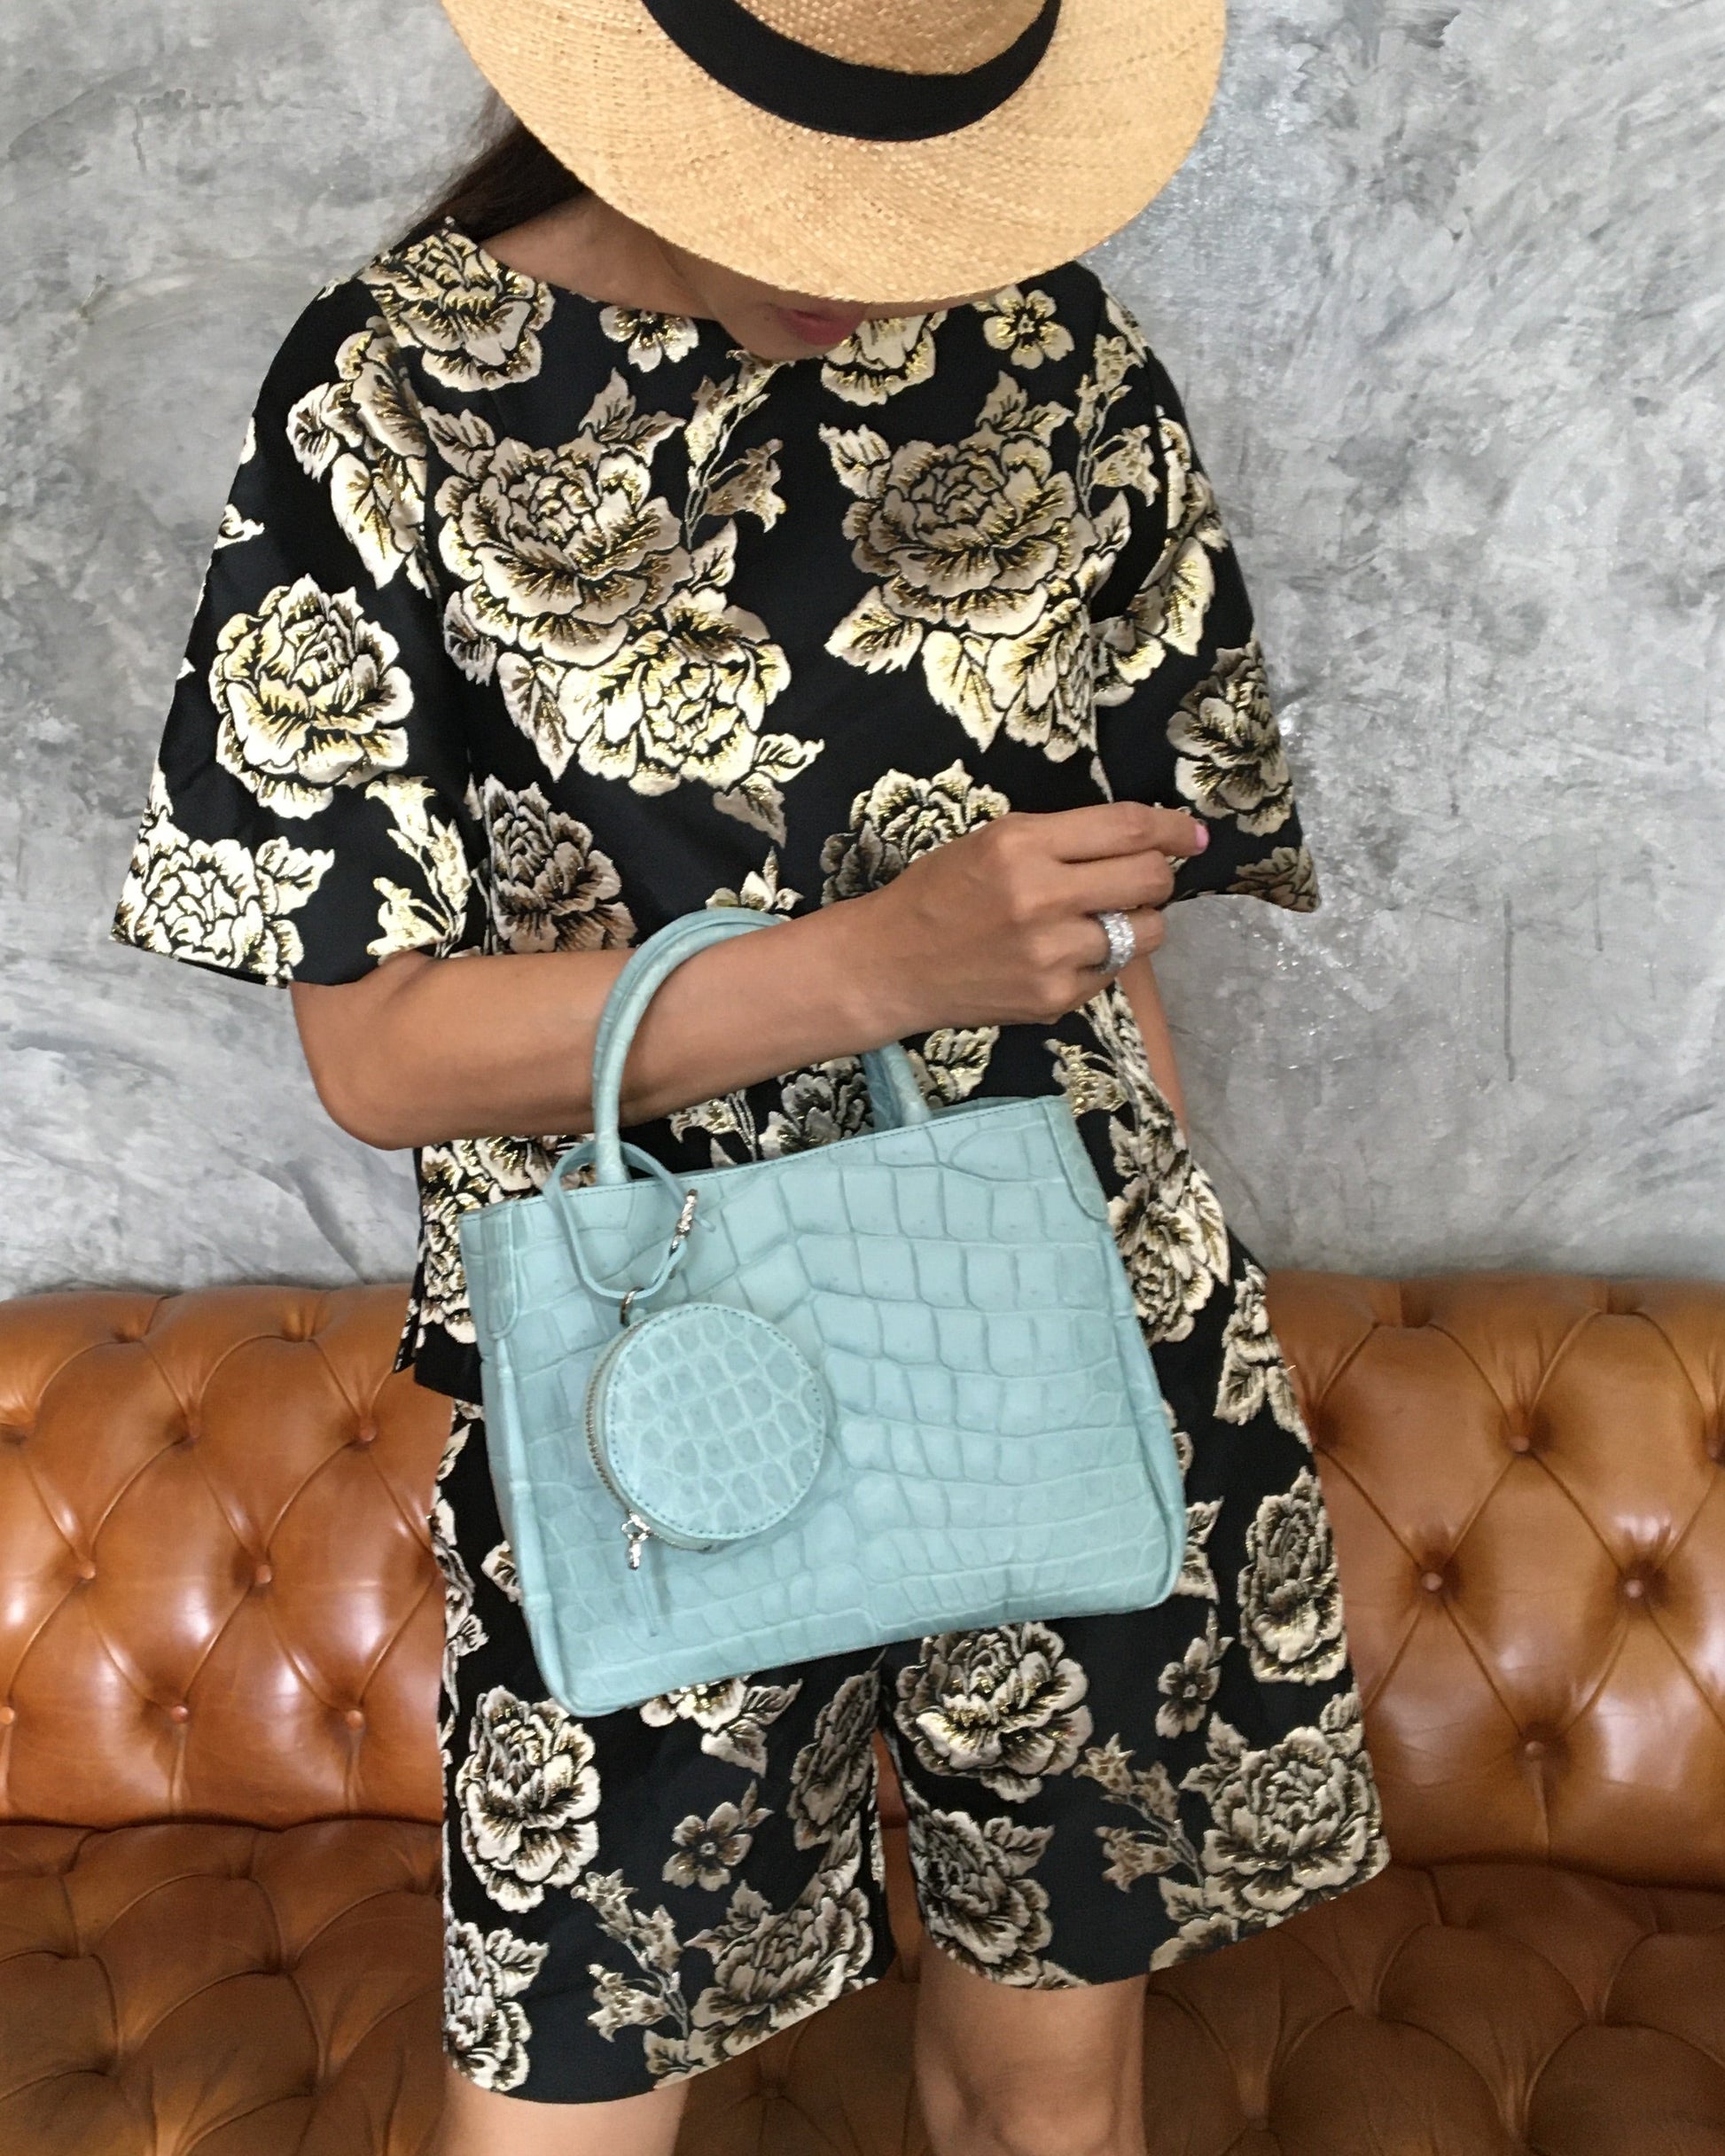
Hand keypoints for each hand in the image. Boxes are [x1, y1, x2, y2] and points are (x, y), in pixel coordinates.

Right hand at [847, 802, 1208, 1035]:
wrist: (893, 964)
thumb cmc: (943, 893)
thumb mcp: (995, 840)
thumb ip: (1065, 837)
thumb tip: (1148, 838)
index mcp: (1023, 845)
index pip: (1128, 830)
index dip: (1173, 830)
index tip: (1193, 835)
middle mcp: (1041, 898)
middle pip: (1149, 879)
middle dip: (1159, 875)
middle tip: (1142, 878)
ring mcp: (1051, 955)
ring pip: (1146, 932)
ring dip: (1136, 921)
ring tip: (1098, 918)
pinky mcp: (1054, 998)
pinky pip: (1113, 971)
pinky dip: (1102, 958)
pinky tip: (1062, 952)